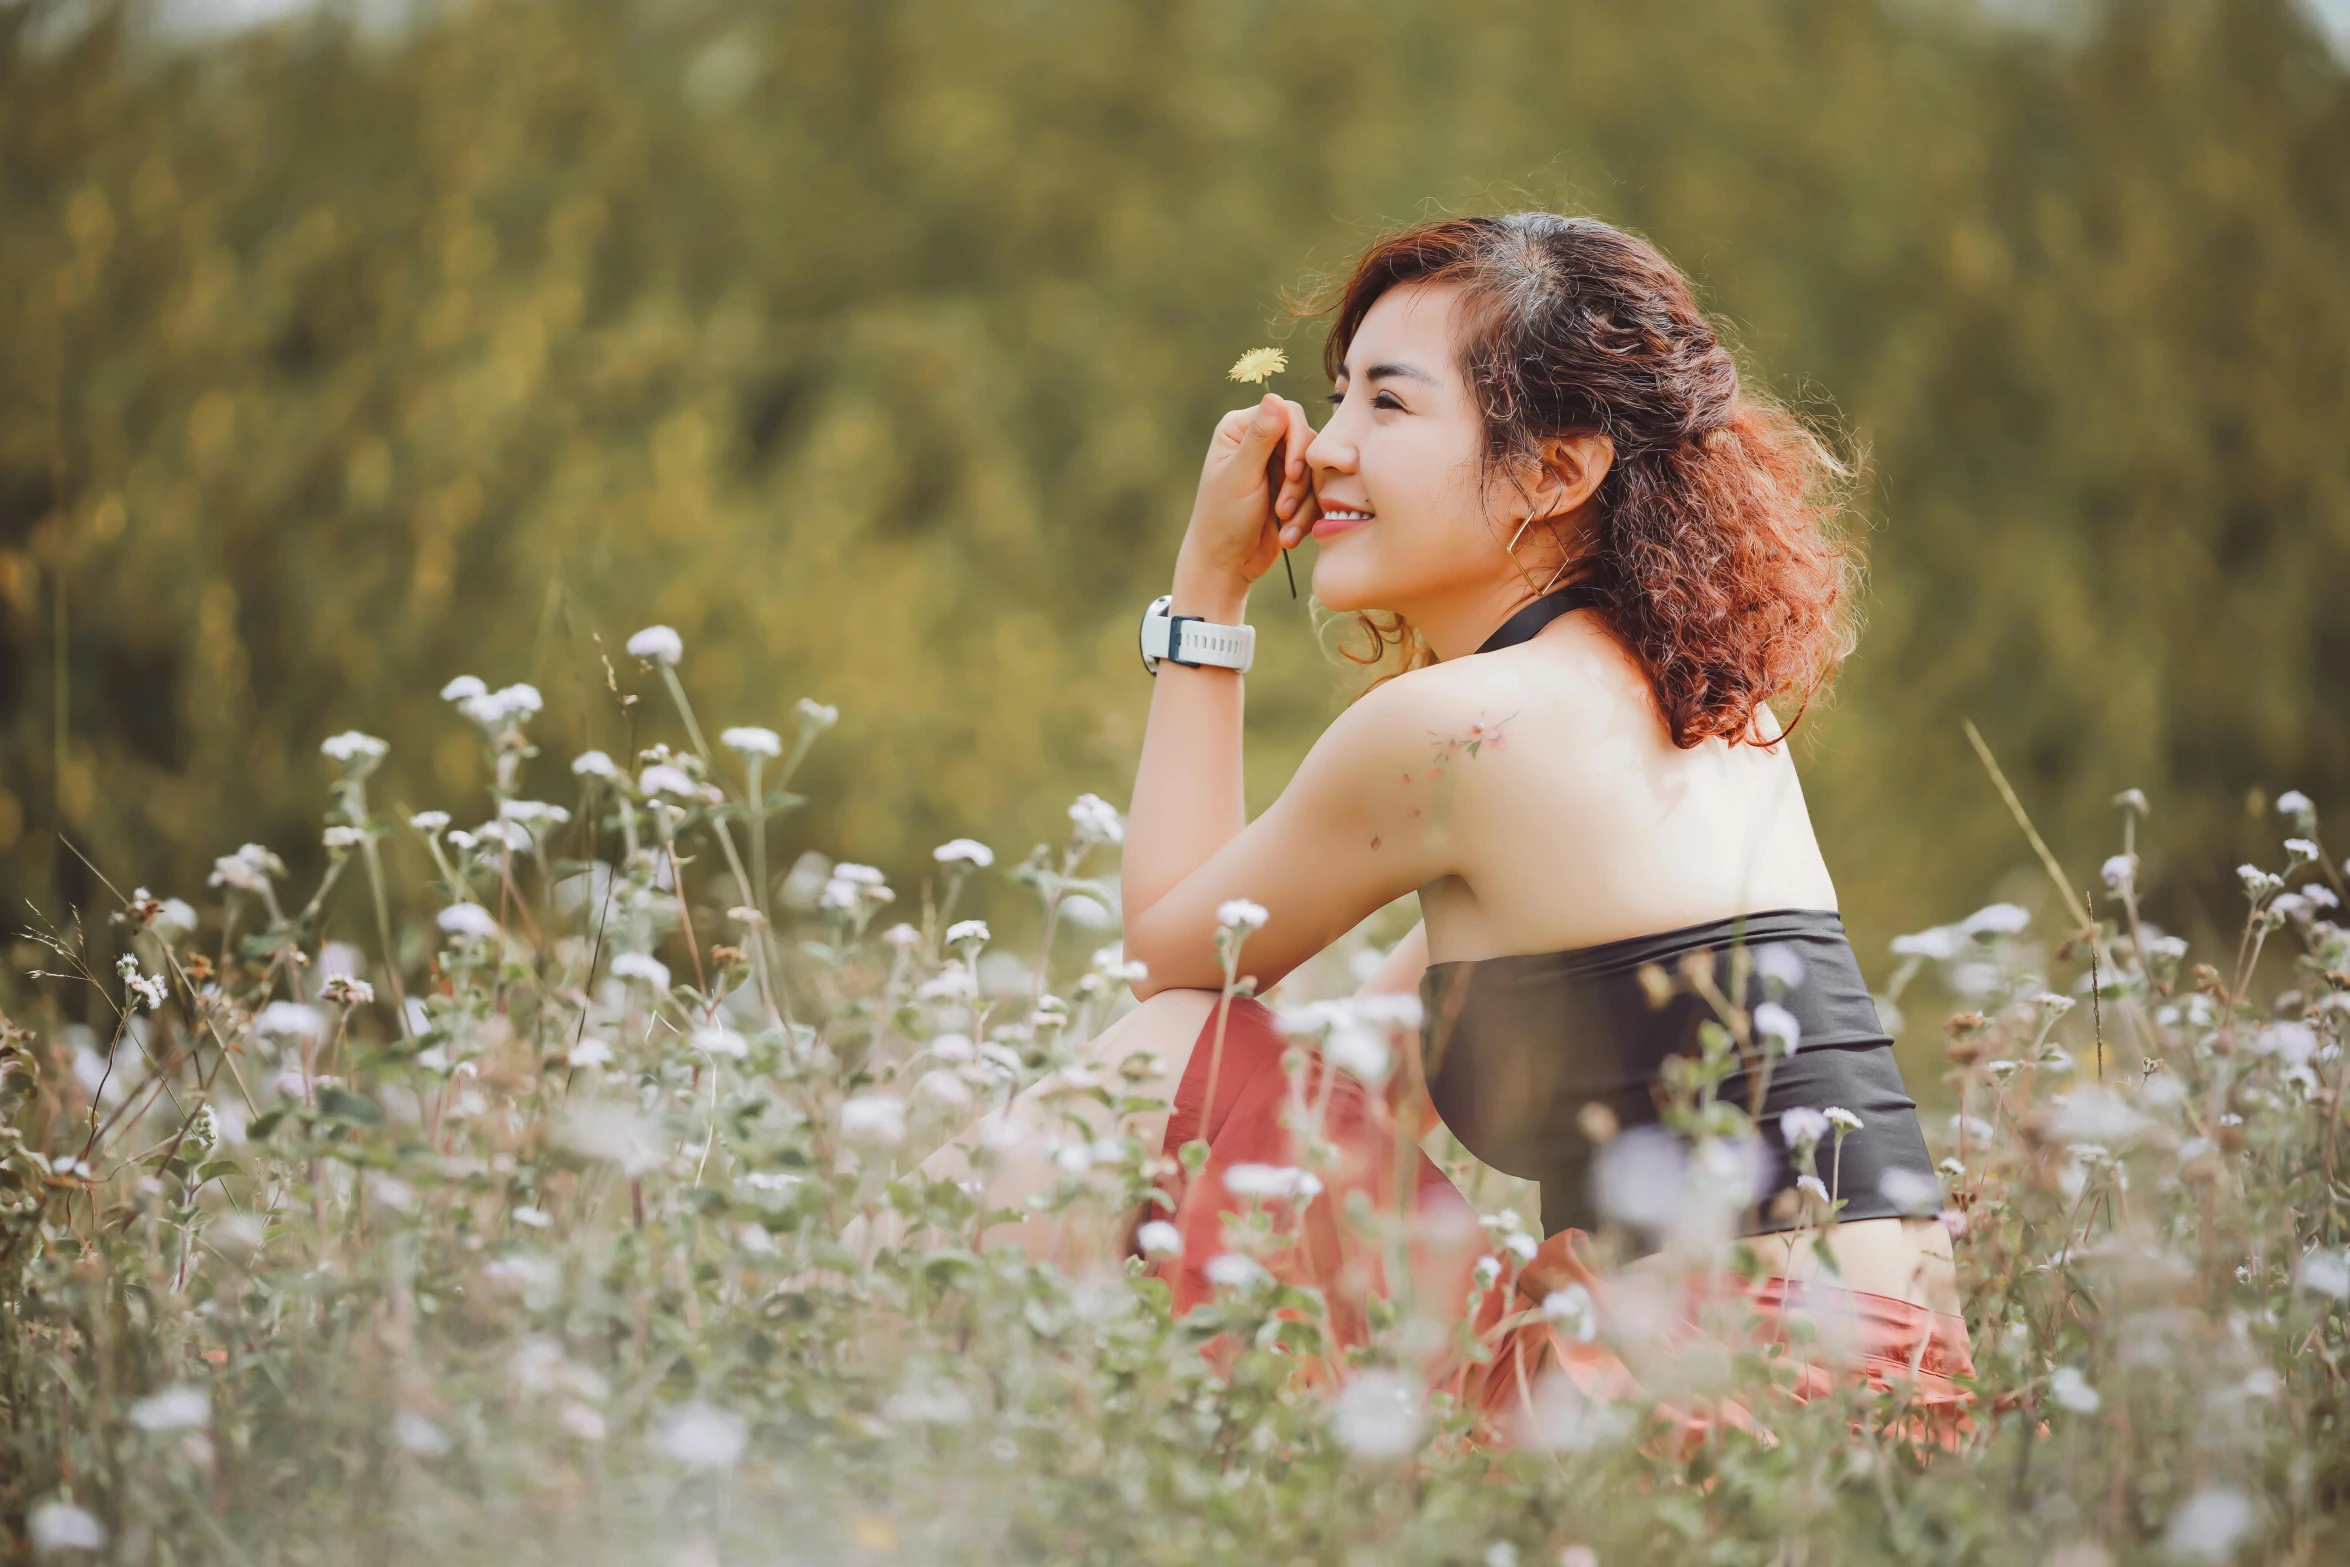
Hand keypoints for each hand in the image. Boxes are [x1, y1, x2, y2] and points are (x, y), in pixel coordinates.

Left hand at [1174, 393, 1317, 611]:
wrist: (1225, 564)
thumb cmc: (1222, 520)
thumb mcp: (1240, 477)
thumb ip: (1259, 439)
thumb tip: (1274, 397)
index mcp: (1240, 429)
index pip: (1288, 414)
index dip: (1297, 442)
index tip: (1291, 474)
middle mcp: (1260, 441)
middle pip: (1306, 442)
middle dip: (1300, 479)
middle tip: (1283, 508)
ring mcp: (1277, 466)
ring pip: (1315, 470)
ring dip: (1303, 501)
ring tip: (1283, 524)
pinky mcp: (1291, 490)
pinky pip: (1316, 493)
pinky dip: (1306, 515)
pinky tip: (1288, 535)